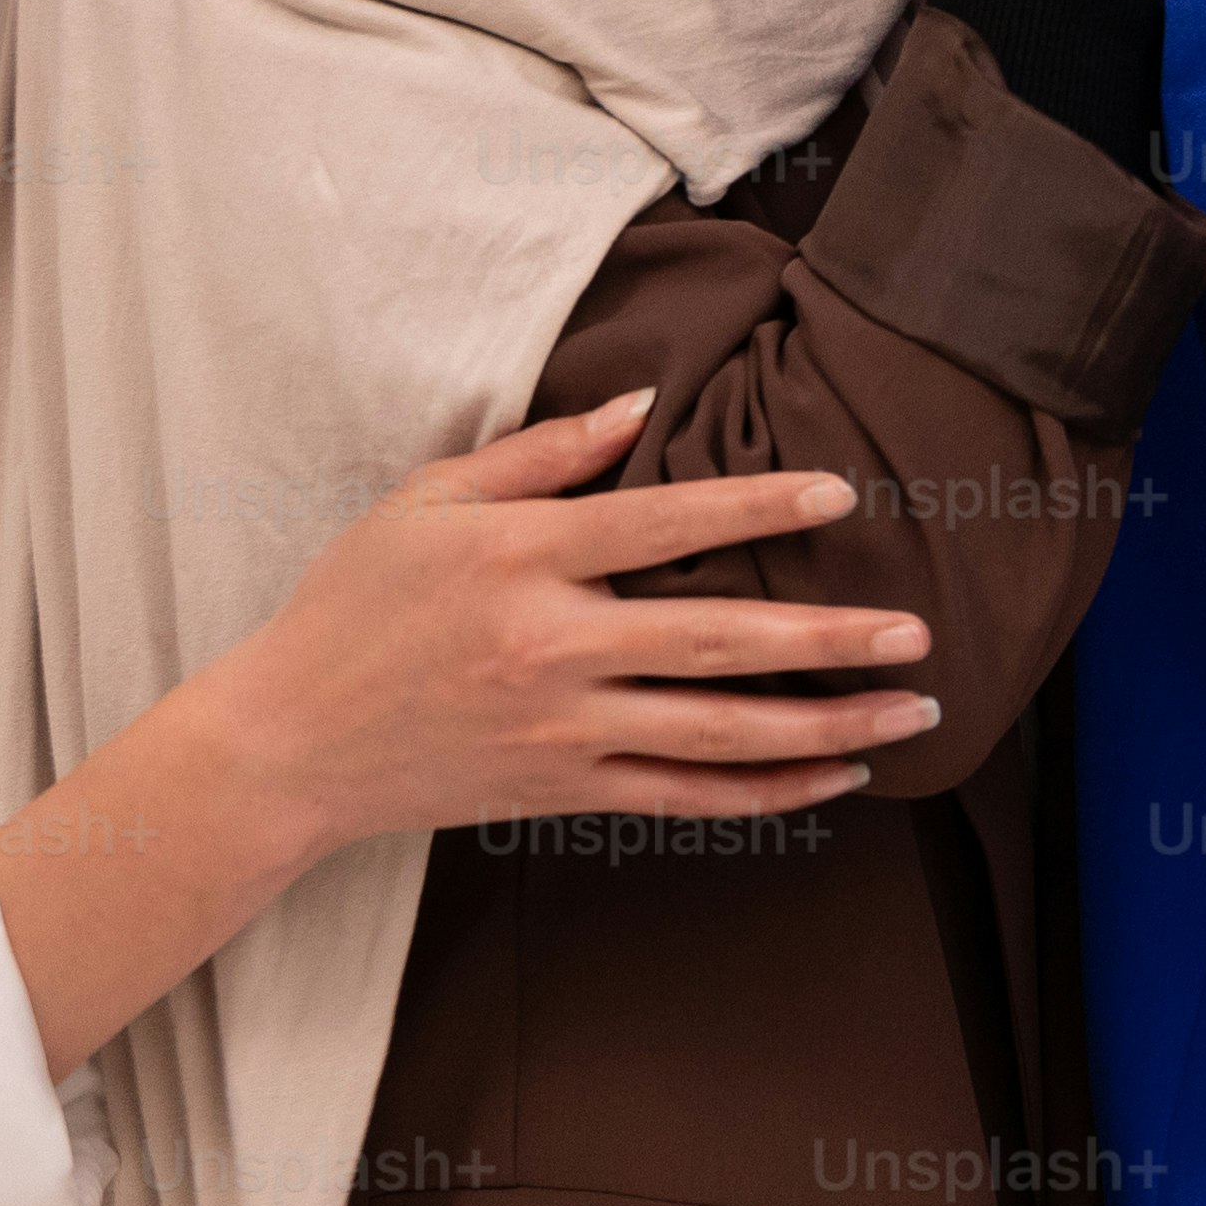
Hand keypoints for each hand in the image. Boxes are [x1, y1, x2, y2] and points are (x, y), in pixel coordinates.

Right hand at [0, 391, 942, 1073]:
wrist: (288, 743)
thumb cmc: (354, 605)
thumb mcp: (427, 502)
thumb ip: (538, 455)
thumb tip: (641, 407)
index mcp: (519, 559)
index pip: (661, 524)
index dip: (756, 508)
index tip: (840, 497)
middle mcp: (551, 648)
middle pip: (716, 642)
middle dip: (829, 639)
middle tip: (917, 631)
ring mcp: (562, 730)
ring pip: (718, 735)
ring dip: (826, 726)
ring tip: (912, 713)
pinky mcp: (562, 790)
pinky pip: (685, 798)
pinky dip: (766, 793)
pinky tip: (835, 777)